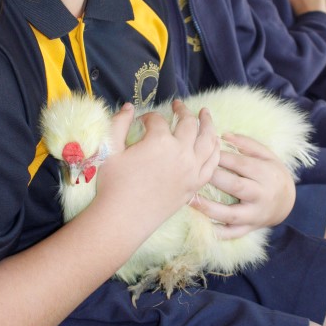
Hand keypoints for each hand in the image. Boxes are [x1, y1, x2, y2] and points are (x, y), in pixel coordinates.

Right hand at [105, 101, 220, 223]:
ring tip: (206, 114)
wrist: (123, 219)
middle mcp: (181, 152)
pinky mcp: (195, 184)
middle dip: (182, 111)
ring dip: (208, 123)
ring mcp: (191, 169)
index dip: (148, 117)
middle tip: (178, 105)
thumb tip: (128, 106)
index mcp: (159, 141)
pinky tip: (214, 142)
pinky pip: (212, 163)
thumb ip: (119, 123)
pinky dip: (216, 150)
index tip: (142, 121)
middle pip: (188, 124)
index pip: (157, 120)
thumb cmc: (113, 184)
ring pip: (208, 140)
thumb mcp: (110, 149)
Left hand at [192, 133, 294, 238]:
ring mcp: (255, 214)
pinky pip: (233, 233)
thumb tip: (223, 134)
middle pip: (236, 186)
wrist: (288, 202)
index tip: (202, 150)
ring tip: (190, 198)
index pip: (241, 164)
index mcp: (266, 174)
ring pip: (231, 214)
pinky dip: (218, 233)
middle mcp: (261, 195)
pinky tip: (201, 227)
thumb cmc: (272, 173)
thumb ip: (247, 144)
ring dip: (209, 208)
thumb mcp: (267, 155)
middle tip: (193, 170)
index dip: (220, 157)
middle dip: (214, 178)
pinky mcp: (250, 228)